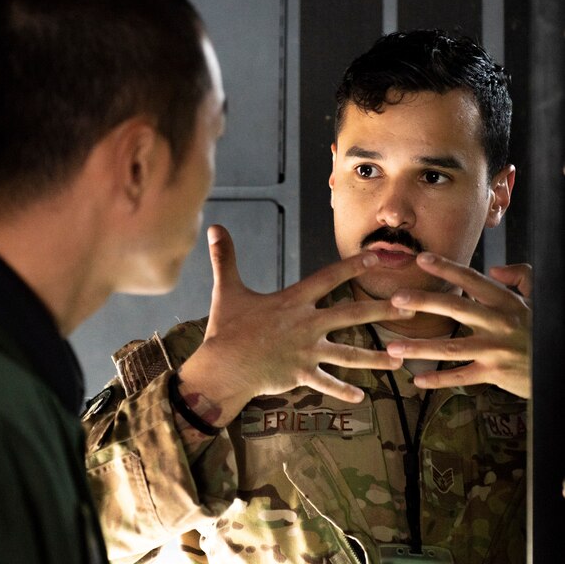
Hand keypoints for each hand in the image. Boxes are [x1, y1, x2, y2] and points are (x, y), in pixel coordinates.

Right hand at [178, 225, 410, 425]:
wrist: (222, 368)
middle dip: (382, 310)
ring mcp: (306, 352)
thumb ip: (225, 258)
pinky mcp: (301, 375)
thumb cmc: (225, 328)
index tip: (377, 258)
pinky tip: (361, 397)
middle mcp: (306, 325)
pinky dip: (343, 391)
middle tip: (411, 308)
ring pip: (349, 355)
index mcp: (292, 302)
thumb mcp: (226, 290)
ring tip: (399, 360)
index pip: (328, 278)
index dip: (352, 266)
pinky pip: (327, 383)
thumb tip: (213, 227)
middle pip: (351, 315)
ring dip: (375, 358)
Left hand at [386, 252, 531, 397]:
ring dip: (420, 348)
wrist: (560, 366)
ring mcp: (495, 350)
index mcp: (506, 303)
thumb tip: (495, 269)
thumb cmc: (544, 329)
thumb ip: (521, 278)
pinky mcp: (495, 373)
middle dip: (423, 302)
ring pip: (451, 347)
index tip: (421, 259)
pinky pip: (461, 377)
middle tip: (396, 299)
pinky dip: (439, 380)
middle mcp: (499, 323)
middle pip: (455, 308)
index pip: (472, 280)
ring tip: (393, 348)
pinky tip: (418, 380)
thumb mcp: (538, 299)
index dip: (446, 268)